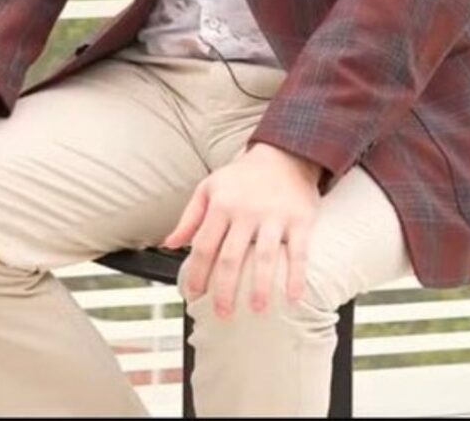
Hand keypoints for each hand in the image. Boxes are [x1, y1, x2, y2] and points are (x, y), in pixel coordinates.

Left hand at [164, 143, 321, 318]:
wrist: (284, 156)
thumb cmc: (241, 178)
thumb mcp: (208, 189)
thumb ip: (189, 218)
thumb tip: (169, 244)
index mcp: (220, 205)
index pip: (203, 246)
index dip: (196, 273)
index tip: (192, 295)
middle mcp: (245, 212)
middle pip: (231, 257)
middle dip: (224, 289)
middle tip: (222, 314)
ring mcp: (274, 217)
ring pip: (264, 258)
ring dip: (260, 287)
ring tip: (256, 310)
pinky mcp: (300, 220)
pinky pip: (299, 252)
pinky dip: (297, 276)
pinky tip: (293, 297)